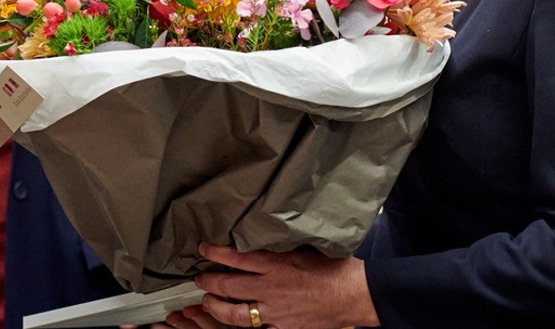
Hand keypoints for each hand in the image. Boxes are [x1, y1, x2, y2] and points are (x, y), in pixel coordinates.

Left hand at [161, 243, 378, 328]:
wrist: (355, 294)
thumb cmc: (335, 267)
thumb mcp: (303, 247)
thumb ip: (278, 246)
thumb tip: (259, 236)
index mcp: (276, 264)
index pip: (235, 257)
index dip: (214, 252)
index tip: (203, 248)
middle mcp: (271, 288)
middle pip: (228, 285)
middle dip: (208, 281)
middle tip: (199, 277)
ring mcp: (276, 311)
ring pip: (235, 314)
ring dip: (216, 307)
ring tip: (207, 301)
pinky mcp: (283, 328)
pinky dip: (242, 326)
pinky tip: (234, 323)